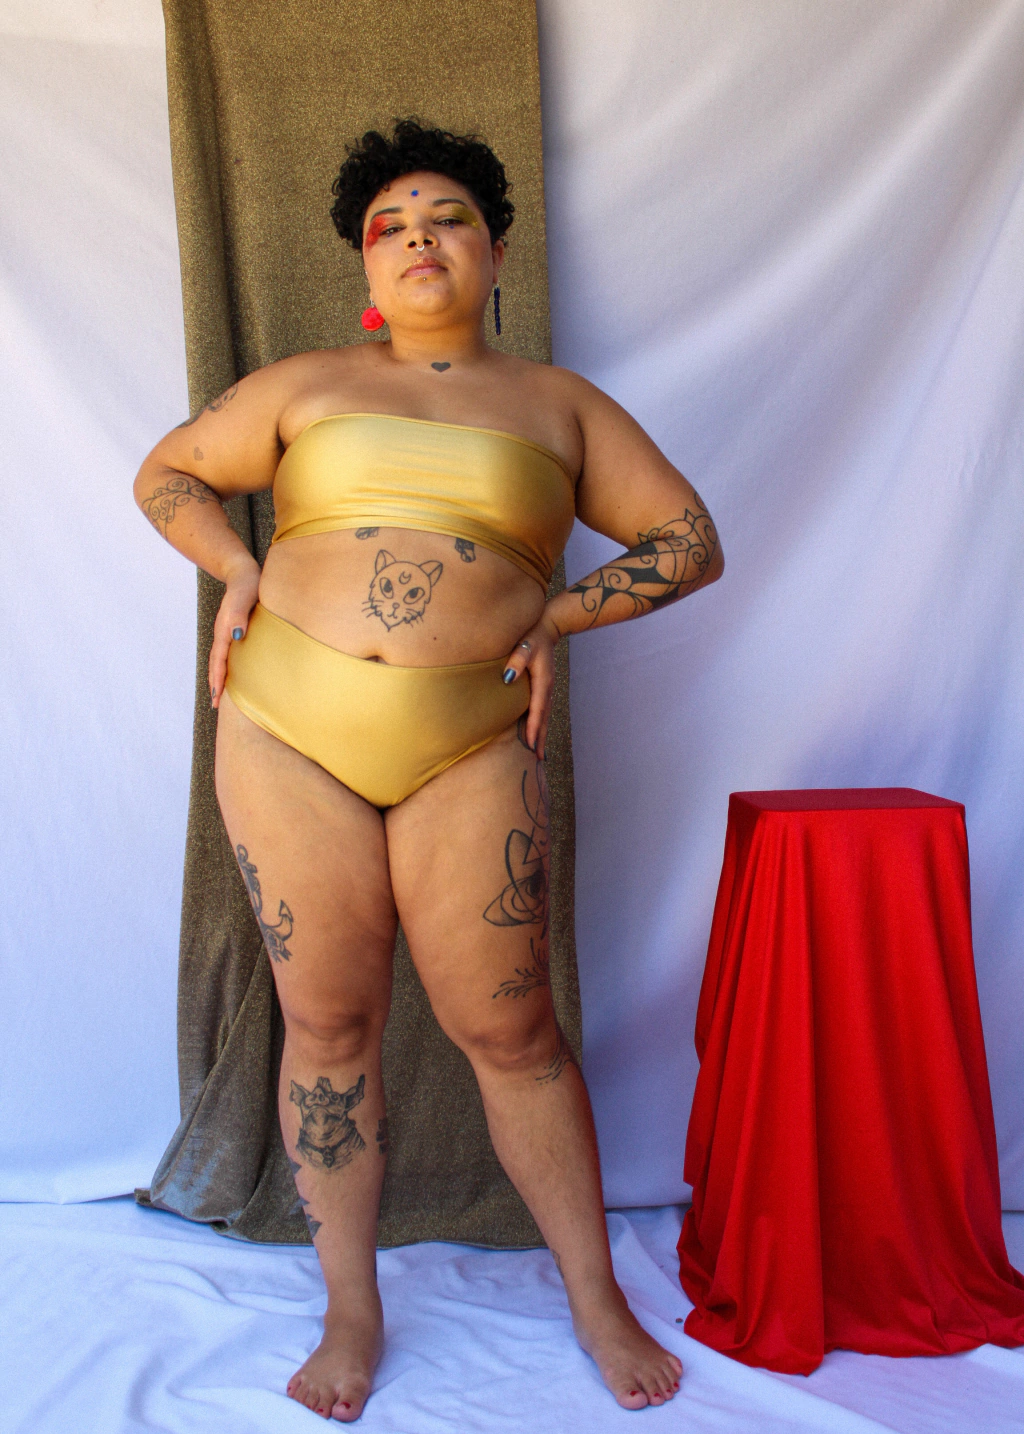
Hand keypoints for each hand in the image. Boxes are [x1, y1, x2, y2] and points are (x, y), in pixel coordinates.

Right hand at [209, 560, 260, 708]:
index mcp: (224, 629)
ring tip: (219, 693)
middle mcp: (223, 632)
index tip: (216, 697)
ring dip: (219, 676)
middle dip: (215, 683)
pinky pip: (227, 652)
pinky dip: (226, 666)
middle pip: (216, 663)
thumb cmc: (247, 584)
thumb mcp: (243, 597)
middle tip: (214, 704)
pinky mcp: (233, 628)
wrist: (243, 572)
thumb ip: (238, 615)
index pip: (219, 660)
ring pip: (220, 659)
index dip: (218, 679)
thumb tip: (236, 636)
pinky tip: (232, 672)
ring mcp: (227, 631)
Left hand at [501, 610, 562, 759]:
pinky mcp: (543, 687)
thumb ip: (516, 661)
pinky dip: (540, 724)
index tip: (530, 745)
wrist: (549, 626)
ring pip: (544, 716)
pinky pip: (541, 710)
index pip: (537, 709)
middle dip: (542, 739)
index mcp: (543, 681)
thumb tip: (507, 679)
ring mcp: (547, 688)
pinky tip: (536, 733)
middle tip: (539, 759)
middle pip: (545, 718)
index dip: (534, 728)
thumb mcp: (524, 645)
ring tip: (539, 754)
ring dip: (542, 734)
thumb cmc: (532, 636)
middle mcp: (548, 688)